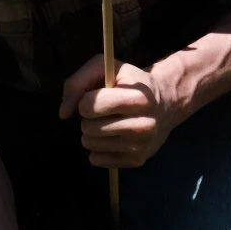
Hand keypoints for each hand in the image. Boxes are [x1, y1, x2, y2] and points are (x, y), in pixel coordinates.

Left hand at [59, 54, 188, 167]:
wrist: (167, 102)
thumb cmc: (131, 83)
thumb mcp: (107, 68)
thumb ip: (77, 82)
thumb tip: (64, 113)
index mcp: (138, 99)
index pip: (89, 106)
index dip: (86, 100)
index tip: (98, 96)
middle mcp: (143, 125)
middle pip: (87, 127)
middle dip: (89, 118)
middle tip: (106, 111)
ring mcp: (140, 146)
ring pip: (89, 144)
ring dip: (93, 133)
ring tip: (109, 123)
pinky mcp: (137, 161)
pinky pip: (96, 159)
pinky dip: (99, 149)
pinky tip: (113, 137)